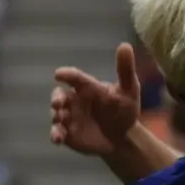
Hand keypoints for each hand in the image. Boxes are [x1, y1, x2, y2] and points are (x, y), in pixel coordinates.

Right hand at [50, 42, 141, 156]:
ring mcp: (69, 117)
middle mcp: (74, 100)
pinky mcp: (68, 134)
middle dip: (56, 98)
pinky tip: (57, 139)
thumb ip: (125, 70)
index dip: (66, 75)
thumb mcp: (129, 90)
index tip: (59, 74)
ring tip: (59, 120)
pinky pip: (58, 133)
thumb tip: (125, 45)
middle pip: (59, 95)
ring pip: (56, 115)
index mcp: (87, 87)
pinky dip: (55, 135)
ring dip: (55, 117)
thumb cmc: (124, 109)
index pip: (74, 78)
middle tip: (58, 103)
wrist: (123, 136)